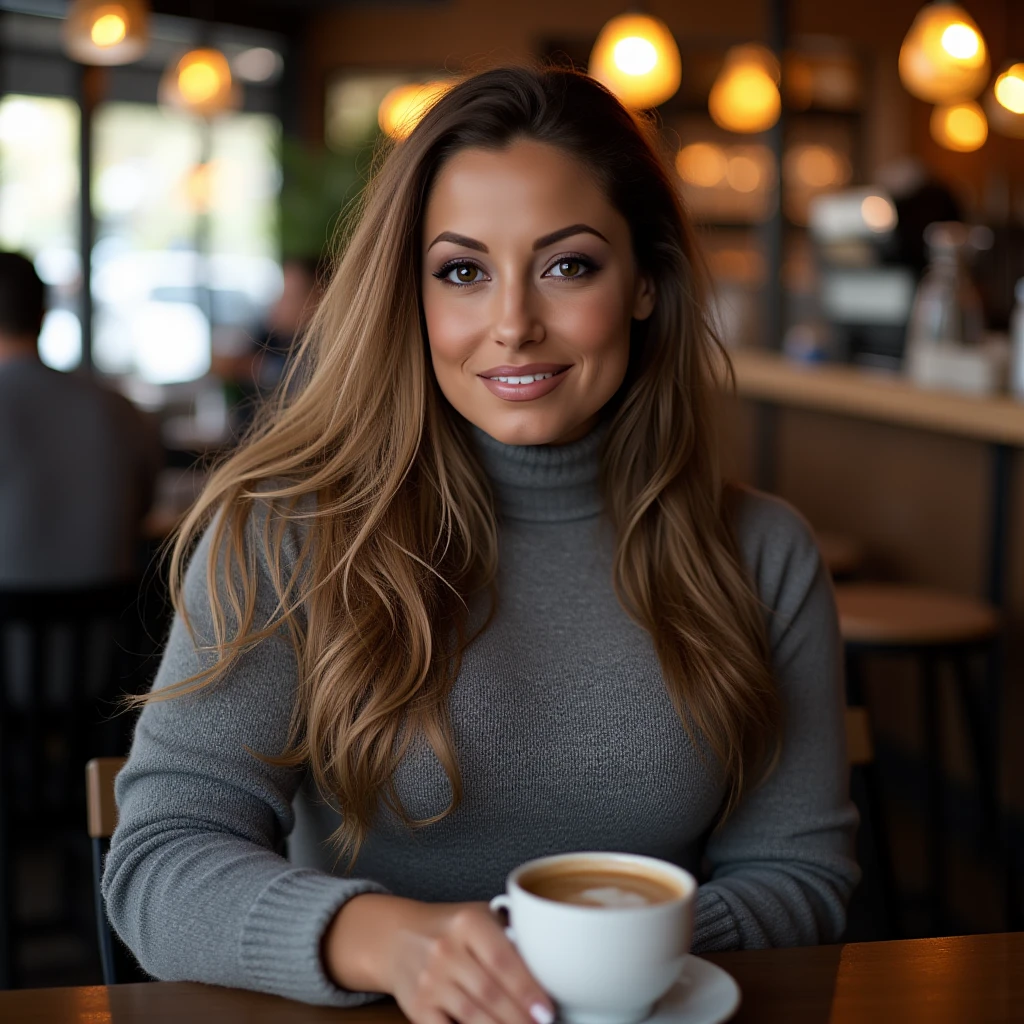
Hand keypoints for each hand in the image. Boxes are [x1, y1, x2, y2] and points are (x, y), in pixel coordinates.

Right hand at [324, 895, 553, 1023]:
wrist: (395, 937)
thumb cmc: (447, 928)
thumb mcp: (477, 917)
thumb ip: (508, 934)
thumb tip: (549, 963)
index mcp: (467, 922)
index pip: (503, 960)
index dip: (527, 989)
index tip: (547, 1009)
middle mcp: (446, 950)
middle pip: (491, 993)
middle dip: (520, 1016)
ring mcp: (430, 981)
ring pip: (473, 1015)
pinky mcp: (418, 1007)